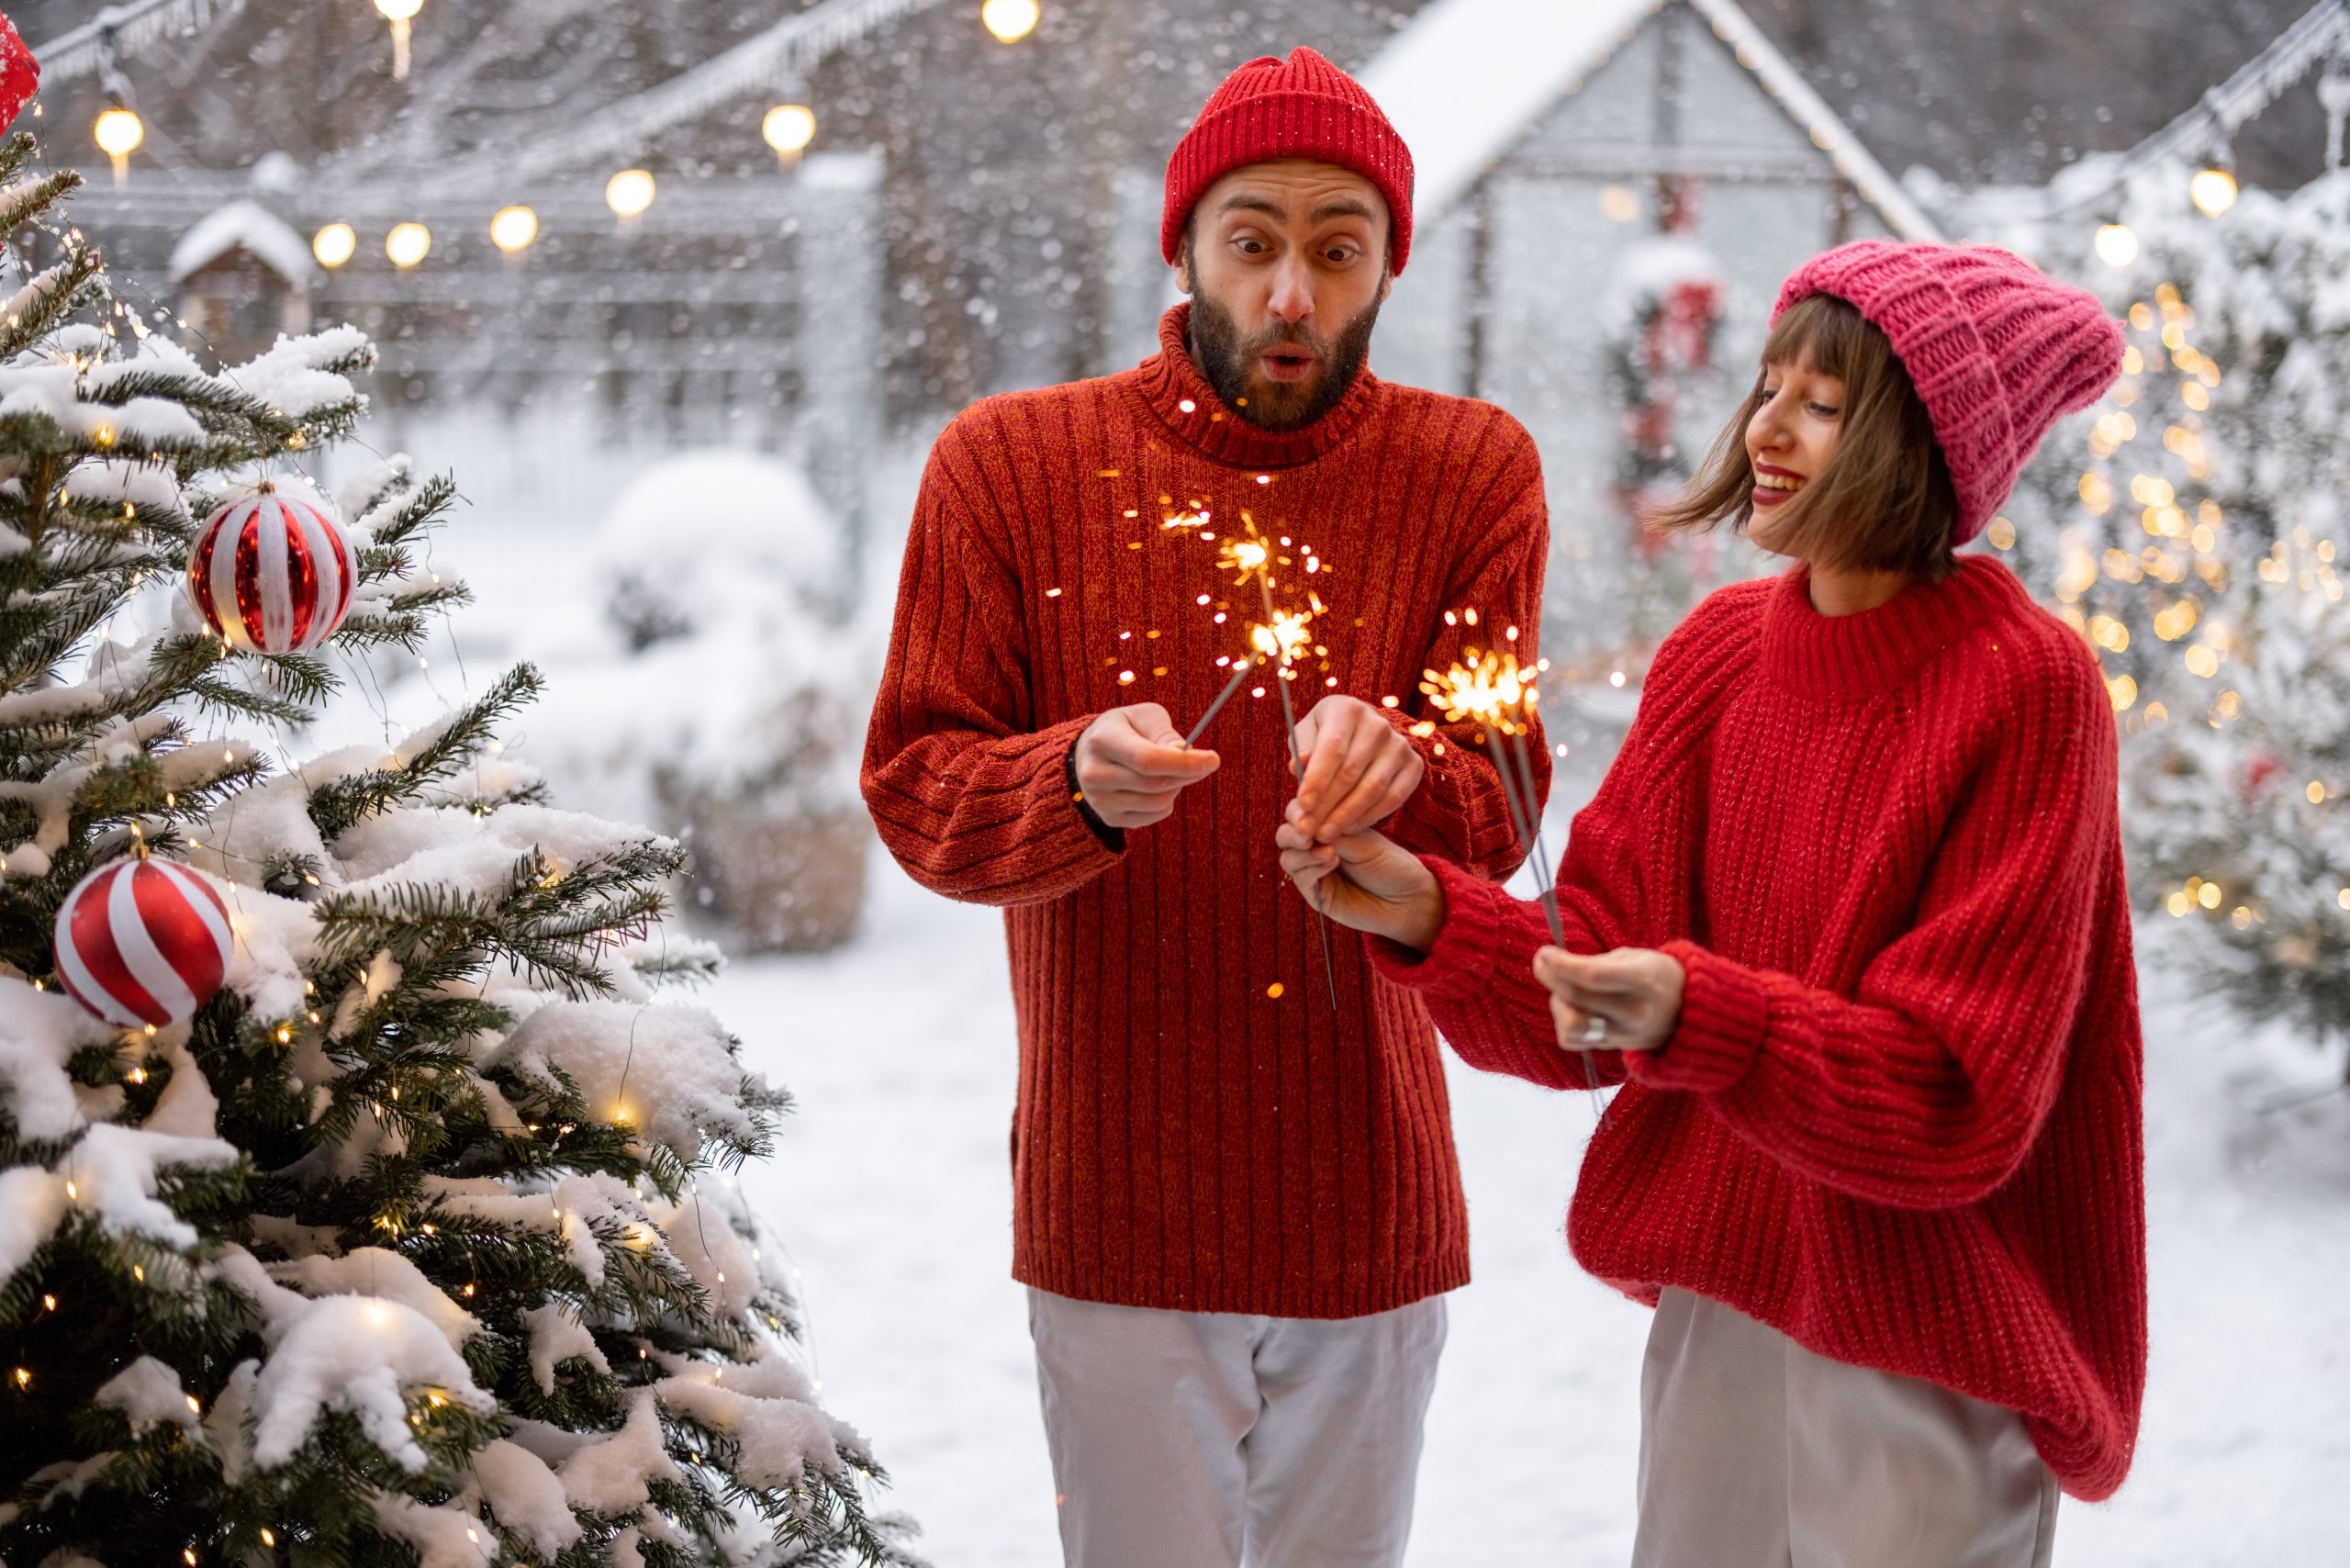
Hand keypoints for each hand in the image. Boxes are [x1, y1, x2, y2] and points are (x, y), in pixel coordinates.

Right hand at [1073, 704, 1220, 828]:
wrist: (1091, 753)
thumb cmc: (1127, 729)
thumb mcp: (1145, 717)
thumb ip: (1165, 733)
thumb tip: (1184, 755)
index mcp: (1102, 740)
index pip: (1147, 760)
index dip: (1184, 763)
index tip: (1214, 759)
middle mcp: (1094, 774)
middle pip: (1156, 784)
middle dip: (1188, 774)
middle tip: (1204, 763)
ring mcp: (1099, 800)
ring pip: (1159, 803)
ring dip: (1177, 786)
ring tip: (1171, 771)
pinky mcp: (1109, 818)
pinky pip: (1154, 816)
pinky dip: (1167, 802)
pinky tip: (1157, 786)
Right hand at [1274, 821, 1444, 950]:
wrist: (1406, 898)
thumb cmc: (1389, 863)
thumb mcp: (1362, 838)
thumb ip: (1331, 829)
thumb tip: (1304, 820)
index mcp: (1327, 825)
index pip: (1301, 810)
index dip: (1300, 807)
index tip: (1310, 805)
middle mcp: (1316, 846)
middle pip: (1286, 832)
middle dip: (1294, 829)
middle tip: (1307, 832)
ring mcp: (1313, 870)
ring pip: (1288, 856)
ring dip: (1303, 850)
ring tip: (1329, 851)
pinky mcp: (1315, 893)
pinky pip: (1299, 877)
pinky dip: (1311, 867)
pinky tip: (1331, 861)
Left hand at [1291, 695, 1425, 842]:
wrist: (1361, 734)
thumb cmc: (1325, 736)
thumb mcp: (1307, 736)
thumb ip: (1301, 750)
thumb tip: (1298, 766)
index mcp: (1347, 710)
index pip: (1332, 748)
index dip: (1317, 780)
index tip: (1302, 806)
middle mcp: (1378, 724)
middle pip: (1351, 772)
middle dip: (1326, 805)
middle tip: (1308, 829)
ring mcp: (1400, 745)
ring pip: (1372, 788)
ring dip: (1346, 816)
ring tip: (1324, 835)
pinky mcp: (1414, 765)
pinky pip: (1393, 798)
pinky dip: (1369, 817)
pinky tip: (1348, 828)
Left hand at [1532, 947, 1683, 1054]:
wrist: (1688, 1011)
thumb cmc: (1655, 975)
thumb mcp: (1635, 957)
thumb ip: (1597, 963)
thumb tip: (1554, 964)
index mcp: (1645, 980)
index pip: (1593, 976)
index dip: (1562, 965)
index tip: (1545, 952)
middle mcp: (1636, 1012)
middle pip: (1578, 998)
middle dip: (1551, 976)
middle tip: (1542, 961)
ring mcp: (1626, 1035)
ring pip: (1571, 1025)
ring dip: (1558, 1004)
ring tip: (1563, 990)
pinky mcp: (1615, 1048)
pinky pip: (1573, 1040)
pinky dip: (1564, 1022)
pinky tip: (1572, 1007)